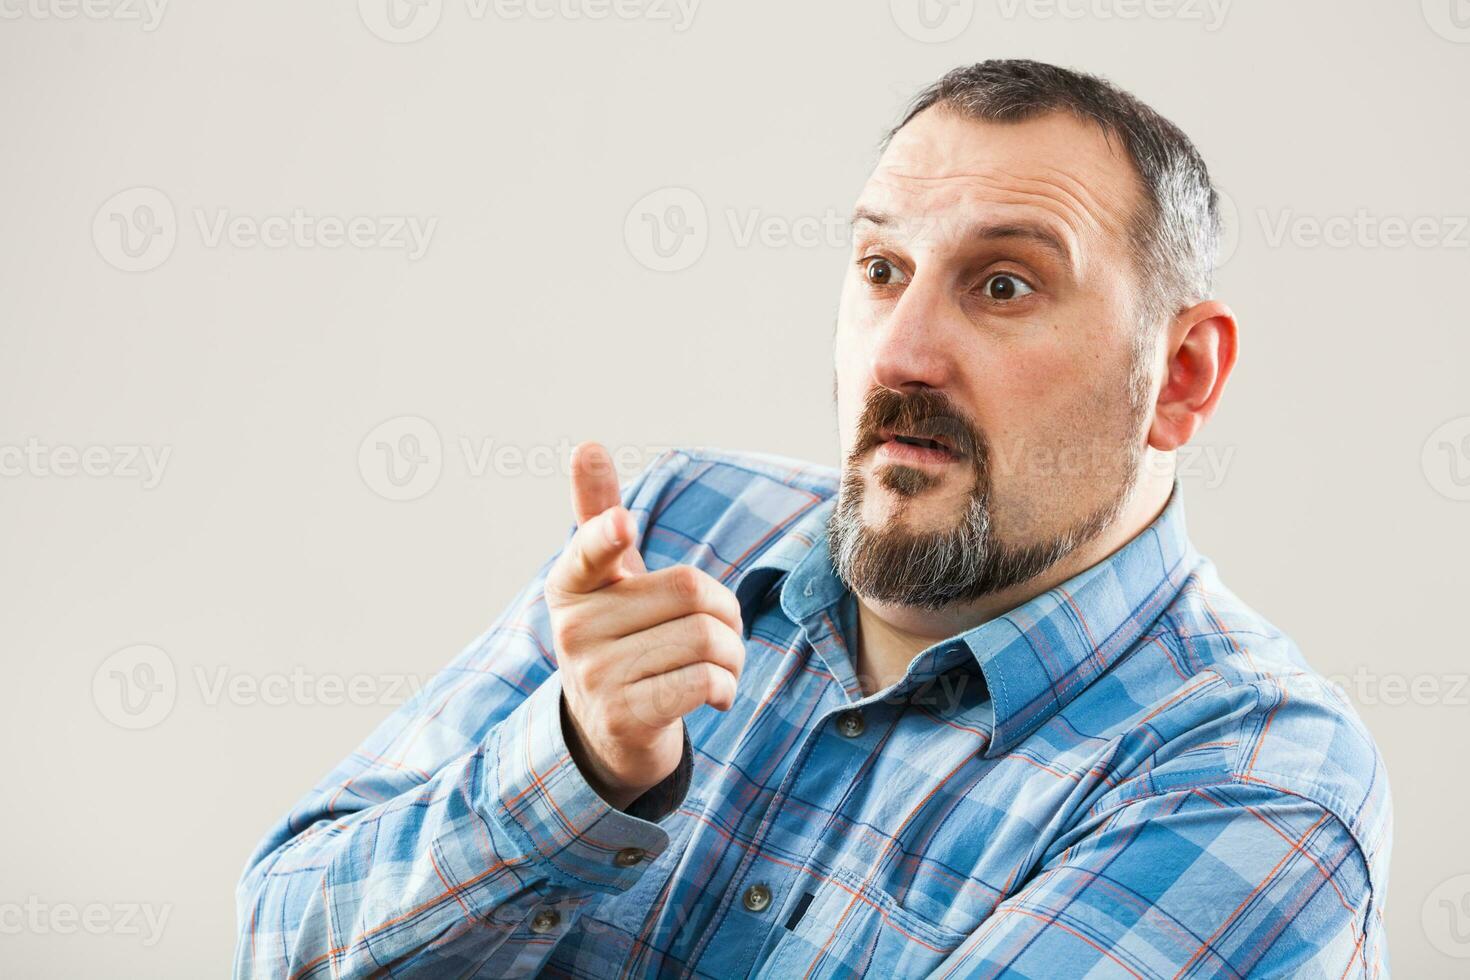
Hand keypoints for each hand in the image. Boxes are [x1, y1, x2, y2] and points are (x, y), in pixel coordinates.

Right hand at [545, 442, 744, 810]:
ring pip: (706, 639)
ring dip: (734, 655)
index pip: (589, 551)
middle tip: (721, 632)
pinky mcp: (624, 716)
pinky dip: (726, 686)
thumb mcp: (609, 581)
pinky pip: (704, 680)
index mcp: (572, 586)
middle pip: (692, 591)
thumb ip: (600, 517)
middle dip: (728, 612)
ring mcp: (595, 676)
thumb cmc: (621, 640)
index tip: (625, 525)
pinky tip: (717, 694)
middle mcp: (575, 629)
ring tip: (719, 667)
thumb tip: (586, 444)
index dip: (608, 535)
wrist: (608, 735)